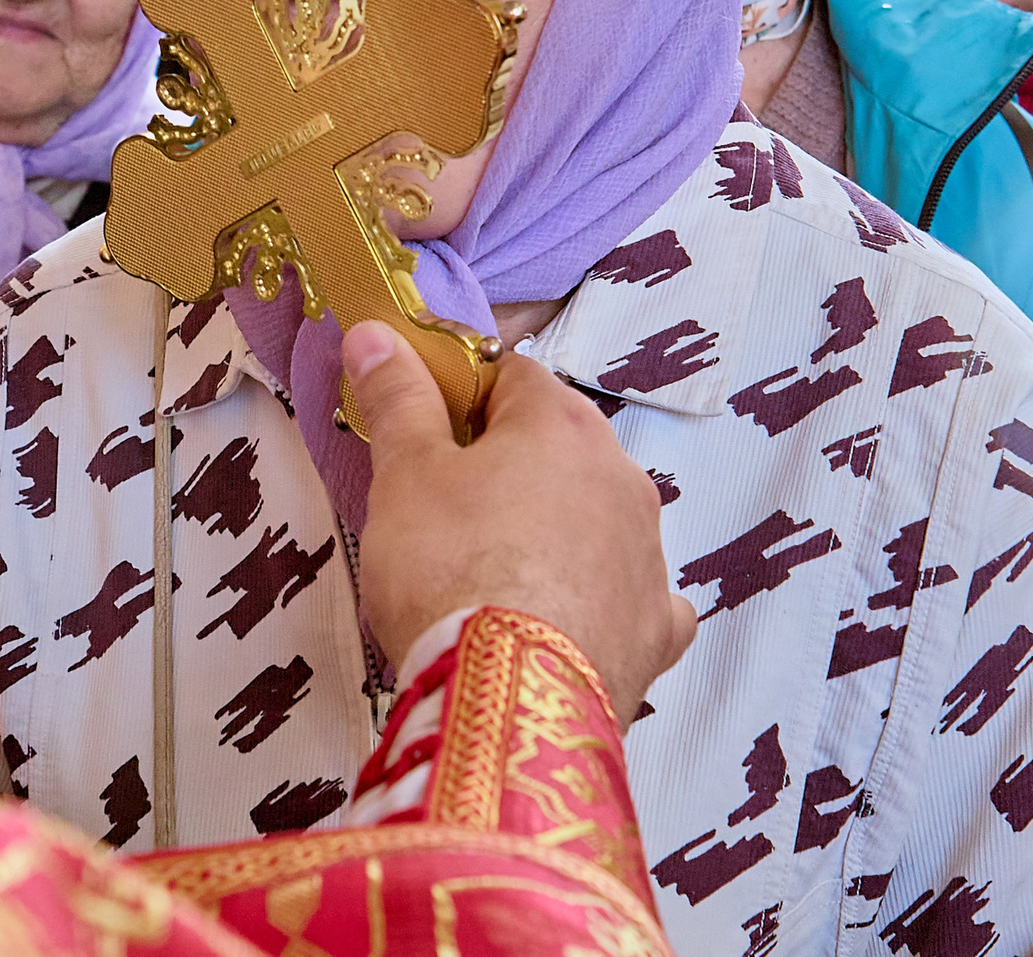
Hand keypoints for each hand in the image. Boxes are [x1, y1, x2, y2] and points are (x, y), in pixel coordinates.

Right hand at [345, 321, 696, 722]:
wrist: (506, 698)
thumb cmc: (450, 570)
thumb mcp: (404, 475)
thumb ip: (396, 398)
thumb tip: (376, 333)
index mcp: (562, 425)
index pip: (513, 375)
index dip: (465, 395)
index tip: (427, 430)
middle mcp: (623, 478)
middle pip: (562, 446)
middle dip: (511, 465)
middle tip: (446, 509)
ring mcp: (649, 556)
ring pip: (601, 518)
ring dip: (559, 529)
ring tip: (494, 573)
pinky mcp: (656, 630)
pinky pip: (636, 597)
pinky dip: (605, 600)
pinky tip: (569, 619)